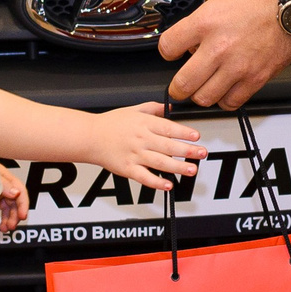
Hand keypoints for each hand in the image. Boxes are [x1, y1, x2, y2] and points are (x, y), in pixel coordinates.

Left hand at [0, 163, 28, 233]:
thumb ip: (3, 186)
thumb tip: (17, 193)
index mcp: (5, 177)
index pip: (20, 191)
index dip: (23, 204)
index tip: (23, 216)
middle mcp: (1, 184)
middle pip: (13, 202)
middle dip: (14, 215)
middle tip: (11, 227)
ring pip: (3, 208)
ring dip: (6, 219)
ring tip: (4, 229)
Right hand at [87, 102, 205, 192]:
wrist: (89, 137)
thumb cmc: (110, 124)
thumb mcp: (133, 110)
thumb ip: (153, 108)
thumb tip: (169, 106)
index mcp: (143, 124)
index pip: (168, 128)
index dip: (184, 132)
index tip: (196, 136)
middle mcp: (141, 139)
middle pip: (168, 146)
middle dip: (188, 150)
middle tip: (201, 153)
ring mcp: (134, 155)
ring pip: (160, 162)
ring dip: (178, 167)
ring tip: (192, 169)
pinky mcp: (127, 169)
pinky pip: (144, 177)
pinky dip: (156, 182)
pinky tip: (168, 184)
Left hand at [158, 0, 290, 108]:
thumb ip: (206, 16)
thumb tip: (197, 32)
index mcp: (206, 22)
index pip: (167, 47)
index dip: (167, 51)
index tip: (172, 52)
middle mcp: (218, 48)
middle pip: (182, 84)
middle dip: (177, 87)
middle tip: (180, 85)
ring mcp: (237, 66)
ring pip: (205, 98)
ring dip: (201, 94)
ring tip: (205, 87)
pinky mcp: (256, 78)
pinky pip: (232, 102)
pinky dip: (226, 99)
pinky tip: (226, 89)